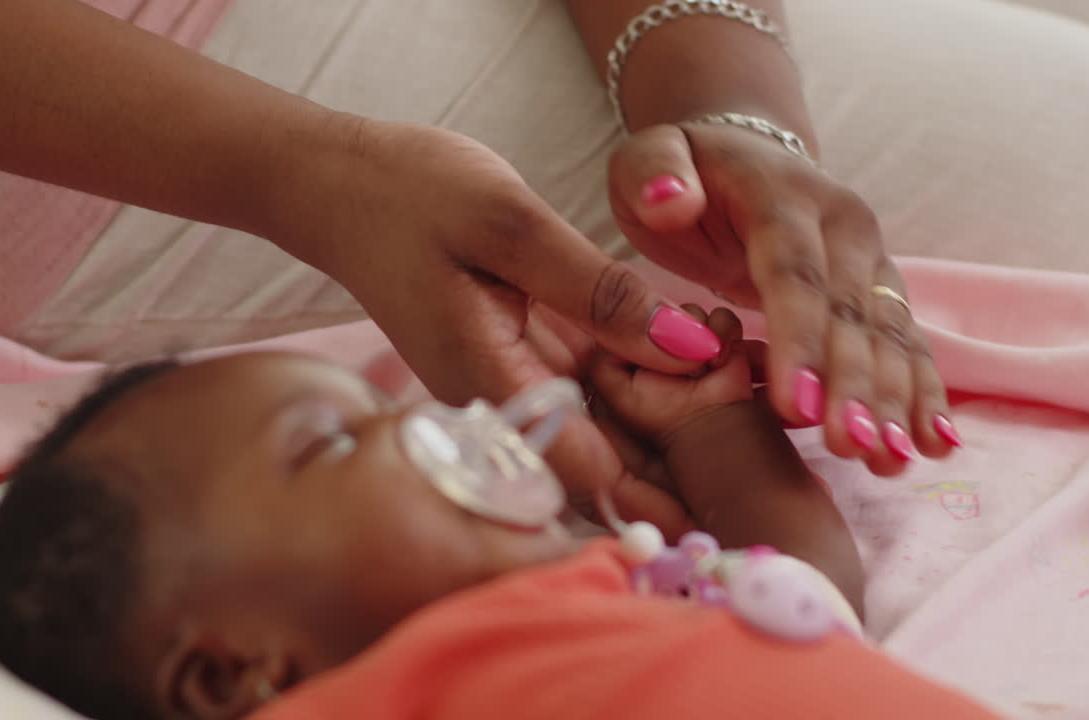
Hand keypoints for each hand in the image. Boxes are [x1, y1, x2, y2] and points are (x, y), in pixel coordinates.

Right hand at [275, 119, 725, 533]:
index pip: (586, 471)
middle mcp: (501, 403)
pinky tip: (690, 347)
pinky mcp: (520, 361)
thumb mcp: (511, 225)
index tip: (729, 456)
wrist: (343, 185)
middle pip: (604, 464)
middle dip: (679, 450)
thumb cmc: (412, 195)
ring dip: (668, 412)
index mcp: (492, 382)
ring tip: (735, 369)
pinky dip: (642, 375)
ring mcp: (510, 385)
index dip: (662, 483)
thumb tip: (688, 349)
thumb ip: (598, 291)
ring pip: (604, 429)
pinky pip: (592, 390)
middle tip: (746, 398)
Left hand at [604, 121, 960, 475]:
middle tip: (850, 447)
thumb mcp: (646, 158)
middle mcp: (843, 227)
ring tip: (890, 461)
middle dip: (853, 386)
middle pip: (852, 314)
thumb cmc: (683, 173)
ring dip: (894, 400)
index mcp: (784, 196)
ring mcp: (870, 261)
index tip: (794, 405)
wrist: (742, 157)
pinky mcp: (880, 294)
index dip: (798, 339)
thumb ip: (653, 175)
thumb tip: (671, 202)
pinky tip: (933, 445)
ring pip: (889, 336)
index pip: (793, 272)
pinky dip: (922, 395)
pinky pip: (906, 346)